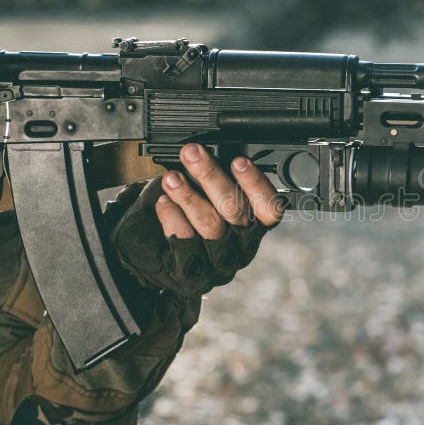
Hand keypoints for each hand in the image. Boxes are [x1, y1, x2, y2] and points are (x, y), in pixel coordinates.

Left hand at [109, 144, 283, 296]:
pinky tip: (163, 202)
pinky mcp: (193, 274)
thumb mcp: (208, 197)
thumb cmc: (187, 218)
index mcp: (255, 227)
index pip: (270, 209)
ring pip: (211, 225)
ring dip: (189, 196)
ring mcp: (218, 263)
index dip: (256, 183)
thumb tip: (209, 150)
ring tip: (171, 178)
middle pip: (235, 210)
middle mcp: (242, 247)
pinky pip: (185, 242)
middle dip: (211, 176)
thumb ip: (217, 181)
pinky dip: (172, 218)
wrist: (153, 256)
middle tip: (192, 153)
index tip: (238, 160)